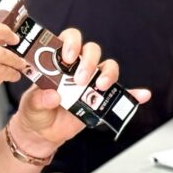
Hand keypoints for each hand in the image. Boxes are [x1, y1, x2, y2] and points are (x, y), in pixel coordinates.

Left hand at [10, 28, 151, 154]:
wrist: (42, 133)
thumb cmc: (35, 111)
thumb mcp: (31, 105)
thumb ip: (38, 100)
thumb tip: (52, 95)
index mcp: (58, 62)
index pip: (69, 39)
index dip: (71, 43)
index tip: (68, 58)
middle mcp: (77, 67)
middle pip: (91, 51)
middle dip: (89, 61)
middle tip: (80, 79)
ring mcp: (91, 82)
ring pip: (107, 67)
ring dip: (107, 74)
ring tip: (99, 87)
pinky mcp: (101, 99)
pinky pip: (121, 94)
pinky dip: (133, 94)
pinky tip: (142, 95)